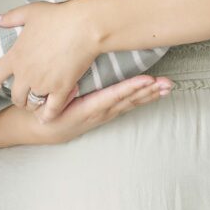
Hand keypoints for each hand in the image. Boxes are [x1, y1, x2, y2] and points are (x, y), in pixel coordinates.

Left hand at [0, 1, 102, 121]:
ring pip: (32, 104)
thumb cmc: (57, 16)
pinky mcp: (61, 90)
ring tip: (38, 101)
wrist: (83, 26)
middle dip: (18, 98)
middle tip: (24, 96)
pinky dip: (49, 115)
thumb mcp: (30, 12)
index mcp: (15, 56)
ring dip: (34, 104)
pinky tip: (47, 116)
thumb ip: (11, 18)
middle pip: (16, 96)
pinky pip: (51, 110)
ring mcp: (43, 84)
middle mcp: (26, 74)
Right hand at [29, 75, 173, 144]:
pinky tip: (151, 93)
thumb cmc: (44, 111)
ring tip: (167, 88)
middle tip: (169, 83)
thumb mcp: (48, 104)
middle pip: (128, 101)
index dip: (131, 88)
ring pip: (130, 103)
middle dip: (149, 91)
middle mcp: (99, 113)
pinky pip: (125, 106)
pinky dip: (140, 98)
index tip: (148, 80)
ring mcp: (103, 115)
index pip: (113, 96)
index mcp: (87, 108)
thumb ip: (59, 96)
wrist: (40, 129)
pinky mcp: (103, 114)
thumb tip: (72, 86)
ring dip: (149, 95)